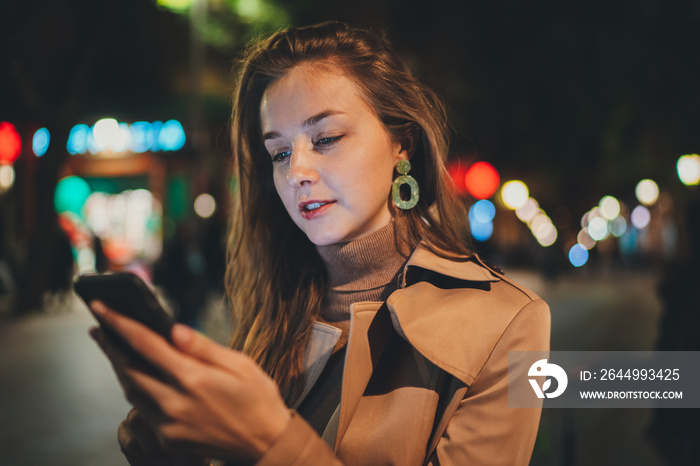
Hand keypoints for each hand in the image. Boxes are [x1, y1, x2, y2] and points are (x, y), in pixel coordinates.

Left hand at [88, 301, 290, 462]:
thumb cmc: (257, 397)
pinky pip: (144, 413)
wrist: (266, 443)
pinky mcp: (168, 441)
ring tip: (115, 349)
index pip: (145, 344)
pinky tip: (142, 379)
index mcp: (194, 379)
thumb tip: (172, 329)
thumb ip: (203, 347)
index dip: (119, 323)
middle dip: (110, 346)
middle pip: (128, 369)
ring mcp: (169, 426)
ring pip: (132, 392)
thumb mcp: (240, 364)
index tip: (100, 307)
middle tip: (97, 328)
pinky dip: (139, 392)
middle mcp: (175, 404)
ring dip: (121, 369)